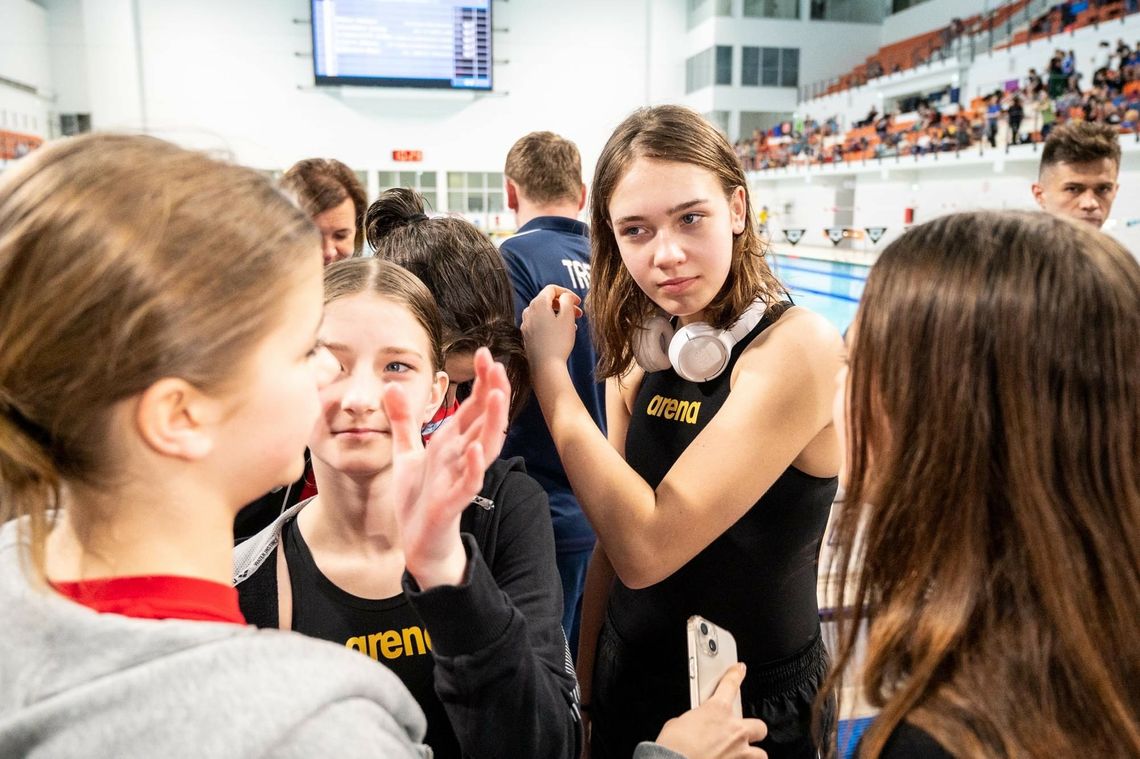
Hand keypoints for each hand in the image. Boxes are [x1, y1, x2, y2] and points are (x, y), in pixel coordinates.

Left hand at [383, 347, 509, 588]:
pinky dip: (473, 466)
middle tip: (497, 364)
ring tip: (497, 396)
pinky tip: (474, 449)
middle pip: (484, 419)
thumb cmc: (418, 498)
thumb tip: (392, 384)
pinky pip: (469, 482)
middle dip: (492, 392)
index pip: (473, 406)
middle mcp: (462, 455)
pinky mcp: (454, 501)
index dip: (482, 381)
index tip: (486, 354)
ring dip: (493, 422)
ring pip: (485, 445)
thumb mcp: (406, 453)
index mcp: (452, 442)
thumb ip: (403, 420)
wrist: (419, 542)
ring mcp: (461, 477)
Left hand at [520, 285, 582, 374]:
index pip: (552, 289)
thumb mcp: (567, 317)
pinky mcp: (527, 335)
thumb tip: (565, 296)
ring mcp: (526, 324)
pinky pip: (540, 323)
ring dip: (559, 315)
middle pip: (547, 300)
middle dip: (564, 304)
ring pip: (544, 312)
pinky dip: (551, 323)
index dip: (567, 292)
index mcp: (538, 304)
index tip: (578, 301)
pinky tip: (562, 333)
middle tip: (578, 313)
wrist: (545, 367)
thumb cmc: (558, 342)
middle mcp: (529, 311)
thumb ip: (567, 301)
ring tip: (572, 324)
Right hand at [654, 664, 766, 758]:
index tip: (739, 669)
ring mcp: (740, 753)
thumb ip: (692, 721)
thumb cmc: (674, 746)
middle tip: (739, 732)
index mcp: (717, 711)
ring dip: (752, 754)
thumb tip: (692, 726)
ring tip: (740, 755)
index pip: (731, 685)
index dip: (736, 674)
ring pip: (761, 754)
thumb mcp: (678, 724)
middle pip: (758, 726)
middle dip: (752, 729)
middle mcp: (734, 731)